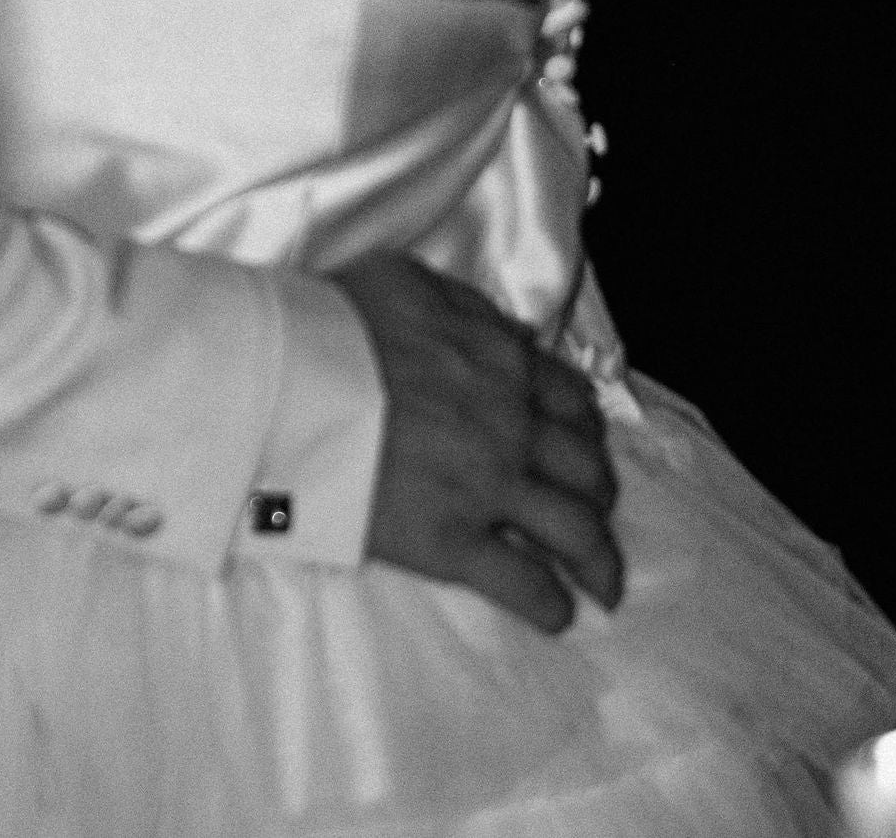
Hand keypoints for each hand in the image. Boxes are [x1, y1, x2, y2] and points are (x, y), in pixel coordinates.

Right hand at [337, 253, 623, 633]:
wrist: (291, 382)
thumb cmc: (339, 323)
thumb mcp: (410, 280)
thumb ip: (471, 309)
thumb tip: (514, 336)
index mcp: (504, 363)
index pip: (573, 399)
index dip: (585, 425)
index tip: (582, 443)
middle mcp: (512, 428)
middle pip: (587, 469)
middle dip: (599, 493)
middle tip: (594, 510)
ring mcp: (488, 489)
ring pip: (575, 531)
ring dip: (598, 561)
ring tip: (603, 584)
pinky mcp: (453, 543)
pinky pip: (523, 583)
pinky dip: (549, 605)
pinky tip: (557, 615)